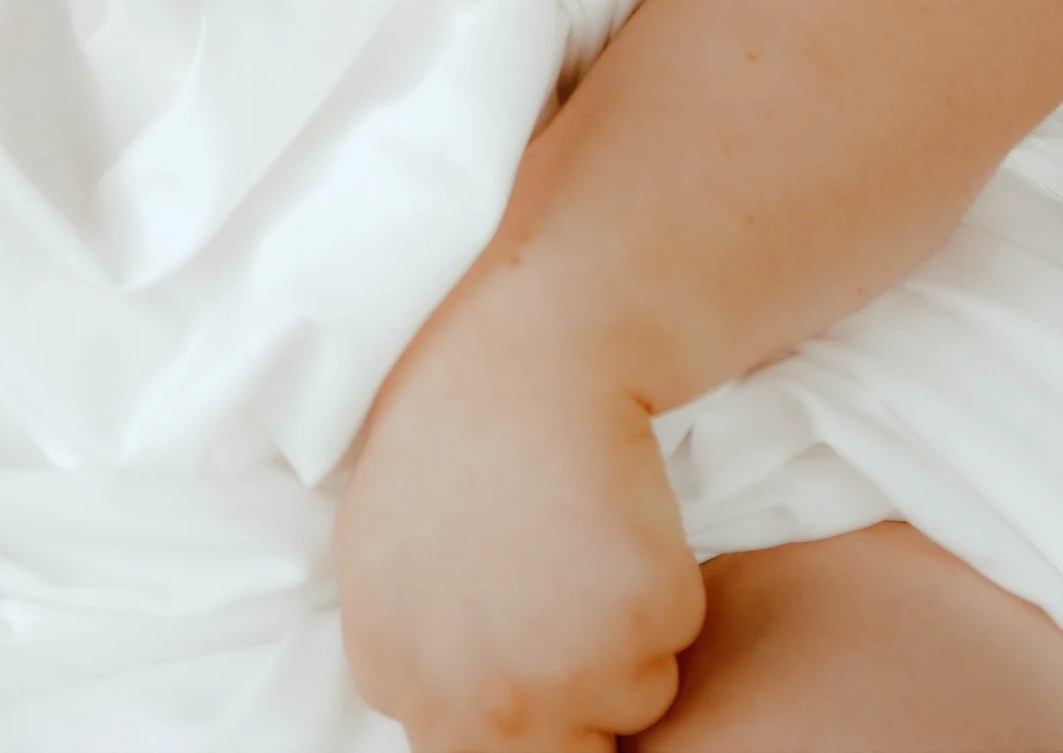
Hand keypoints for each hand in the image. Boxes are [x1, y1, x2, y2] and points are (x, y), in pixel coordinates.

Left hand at [336, 253, 702, 748]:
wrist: (531, 346)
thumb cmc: (458, 422)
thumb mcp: (387, 552)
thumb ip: (417, 656)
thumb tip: (449, 719)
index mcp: (394, 674)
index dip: (526, 719)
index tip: (542, 656)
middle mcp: (472, 697)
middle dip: (584, 698)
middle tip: (573, 599)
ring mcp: (557, 667)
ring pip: (632, 696)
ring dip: (627, 638)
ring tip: (584, 533)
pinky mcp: (637, 618)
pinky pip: (675, 636)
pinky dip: (667, 586)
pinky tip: (620, 511)